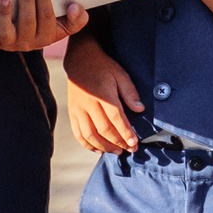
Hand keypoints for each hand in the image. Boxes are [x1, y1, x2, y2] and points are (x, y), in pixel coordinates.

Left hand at [0, 0, 88, 51]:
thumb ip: (78, 18)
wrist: (31, 39)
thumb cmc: (48, 24)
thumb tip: (76, 8)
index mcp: (47, 35)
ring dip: (5, 13)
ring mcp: (10, 43)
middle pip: (27, 22)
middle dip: (26, 0)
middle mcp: (28, 42)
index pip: (46, 17)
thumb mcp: (67, 24)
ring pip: (6, 31)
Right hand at [63, 38, 143, 153]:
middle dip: (119, 142)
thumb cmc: (104, 68)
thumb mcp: (121, 75)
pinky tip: (99, 150)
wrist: (80, 61)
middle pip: (104, 129)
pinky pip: (78, 134)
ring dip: (104, 147)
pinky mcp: (72, 113)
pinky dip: (88, 145)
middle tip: (130, 149)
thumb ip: (130, 93)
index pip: (116, 118)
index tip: (134, 143)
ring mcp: (78, 110)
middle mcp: (89, 104)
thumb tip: (140, 109)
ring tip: (117, 151)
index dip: (126, 133)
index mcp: (103, 94)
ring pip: (90, 135)